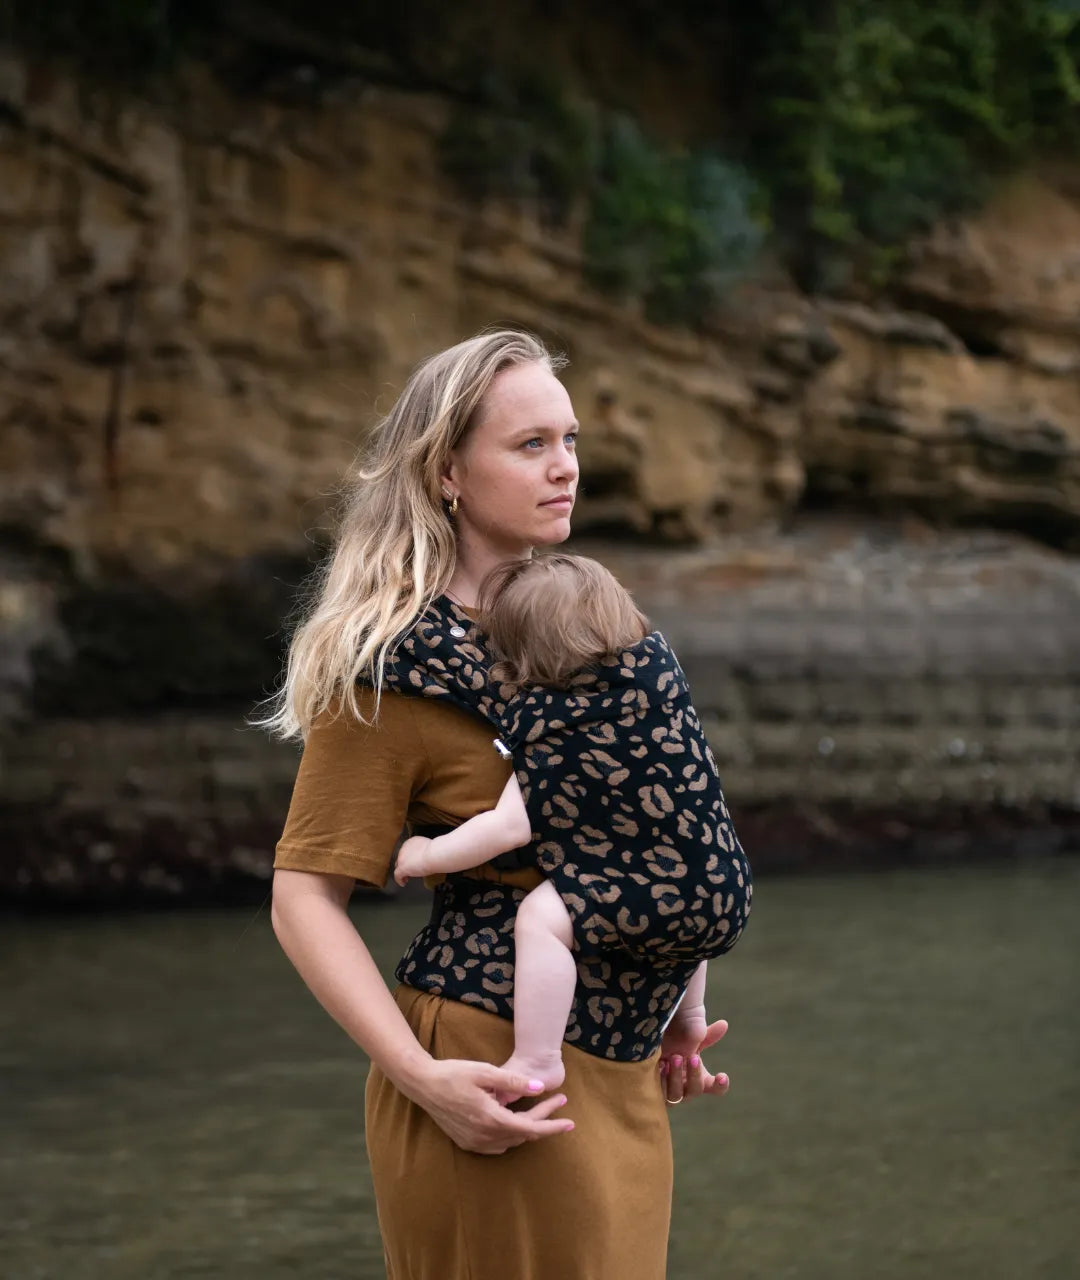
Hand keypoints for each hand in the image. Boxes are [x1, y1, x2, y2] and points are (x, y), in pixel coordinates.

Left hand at [393, 835, 433, 886]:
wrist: (434, 854)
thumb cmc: (435, 851)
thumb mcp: (428, 847)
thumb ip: (423, 851)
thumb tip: (425, 856)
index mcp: (411, 842)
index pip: (407, 851)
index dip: (409, 858)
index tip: (413, 862)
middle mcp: (404, 848)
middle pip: (401, 858)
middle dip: (405, 864)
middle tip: (410, 871)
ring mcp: (402, 858)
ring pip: (398, 866)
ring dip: (402, 872)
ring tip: (406, 878)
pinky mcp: (402, 868)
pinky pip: (397, 875)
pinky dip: (400, 880)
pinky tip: (403, 883)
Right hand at [406, 1057, 574, 1154]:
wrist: (423, 1084)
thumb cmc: (454, 1073)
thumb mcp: (485, 1071)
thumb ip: (514, 1081)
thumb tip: (540, 1087)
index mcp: (491, 1119)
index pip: (530, 1128)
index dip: (552, 1126)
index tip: (570, 1122)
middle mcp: (484, 1136)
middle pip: (523, 1134)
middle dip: (543, 1119)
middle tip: (559, 1101)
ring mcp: (474, 1142)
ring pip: (510, 1141)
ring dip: (527, 1127)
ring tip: (540, 1109)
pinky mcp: (466, 1142)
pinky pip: (496, 1144)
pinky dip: (511, 1134)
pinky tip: (515, 1122)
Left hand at [659, 1014, 729, 1105]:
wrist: (649, 1042)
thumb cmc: (674, 1041)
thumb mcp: (691, 1037)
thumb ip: (707, 1034)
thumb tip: (723, 1024)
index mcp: (700, 1077)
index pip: (715, 1088)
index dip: (720, 1085)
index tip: (722, 1076)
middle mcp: (686, 1088)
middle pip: (696, 1089)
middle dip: (695, 1074)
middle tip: (693, 1057)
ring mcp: (670, 1092)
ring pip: (677, 1094)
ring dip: (677, 1077)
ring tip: (674, 1058)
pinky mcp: (655, 1093)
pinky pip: (658, 1094)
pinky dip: (660, 1081)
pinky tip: (659, 1066)